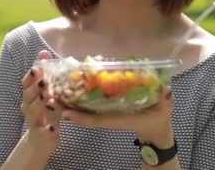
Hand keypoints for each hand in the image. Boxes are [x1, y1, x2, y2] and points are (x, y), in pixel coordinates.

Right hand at [20, 50, 60, 153]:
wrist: (41, 140)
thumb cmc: (46, 112)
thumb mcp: (47, 92)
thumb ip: (45, 74)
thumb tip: (43, 51)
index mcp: (29, 95)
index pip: (26, 83)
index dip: (30, 76)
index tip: (37, 68)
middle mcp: (28, 107)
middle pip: (28, 96)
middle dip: (35, 88)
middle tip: (44, 81)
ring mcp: (33, 121)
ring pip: (33, 112)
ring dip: (40, 105)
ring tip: (48, 99)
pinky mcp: (40, 135)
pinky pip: (42, 132)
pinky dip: (47, 130)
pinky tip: (53, 128)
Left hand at [53, 86, 175, 144]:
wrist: (156, 126)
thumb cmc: (159, 116)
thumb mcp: (165, 108)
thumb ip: (165, 99)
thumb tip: (166, 90)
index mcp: (120, 118)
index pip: (98, 120)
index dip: (82, 117)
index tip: (66, 113)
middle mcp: (109, 116)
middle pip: (84, 115)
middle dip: (67, 108)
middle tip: (48, 99)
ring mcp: (106, 112)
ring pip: (83, 109)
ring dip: (67, 102)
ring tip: (49, 92)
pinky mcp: (106, 107)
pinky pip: (87, 104)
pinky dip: (75, 98)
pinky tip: (65, 88)